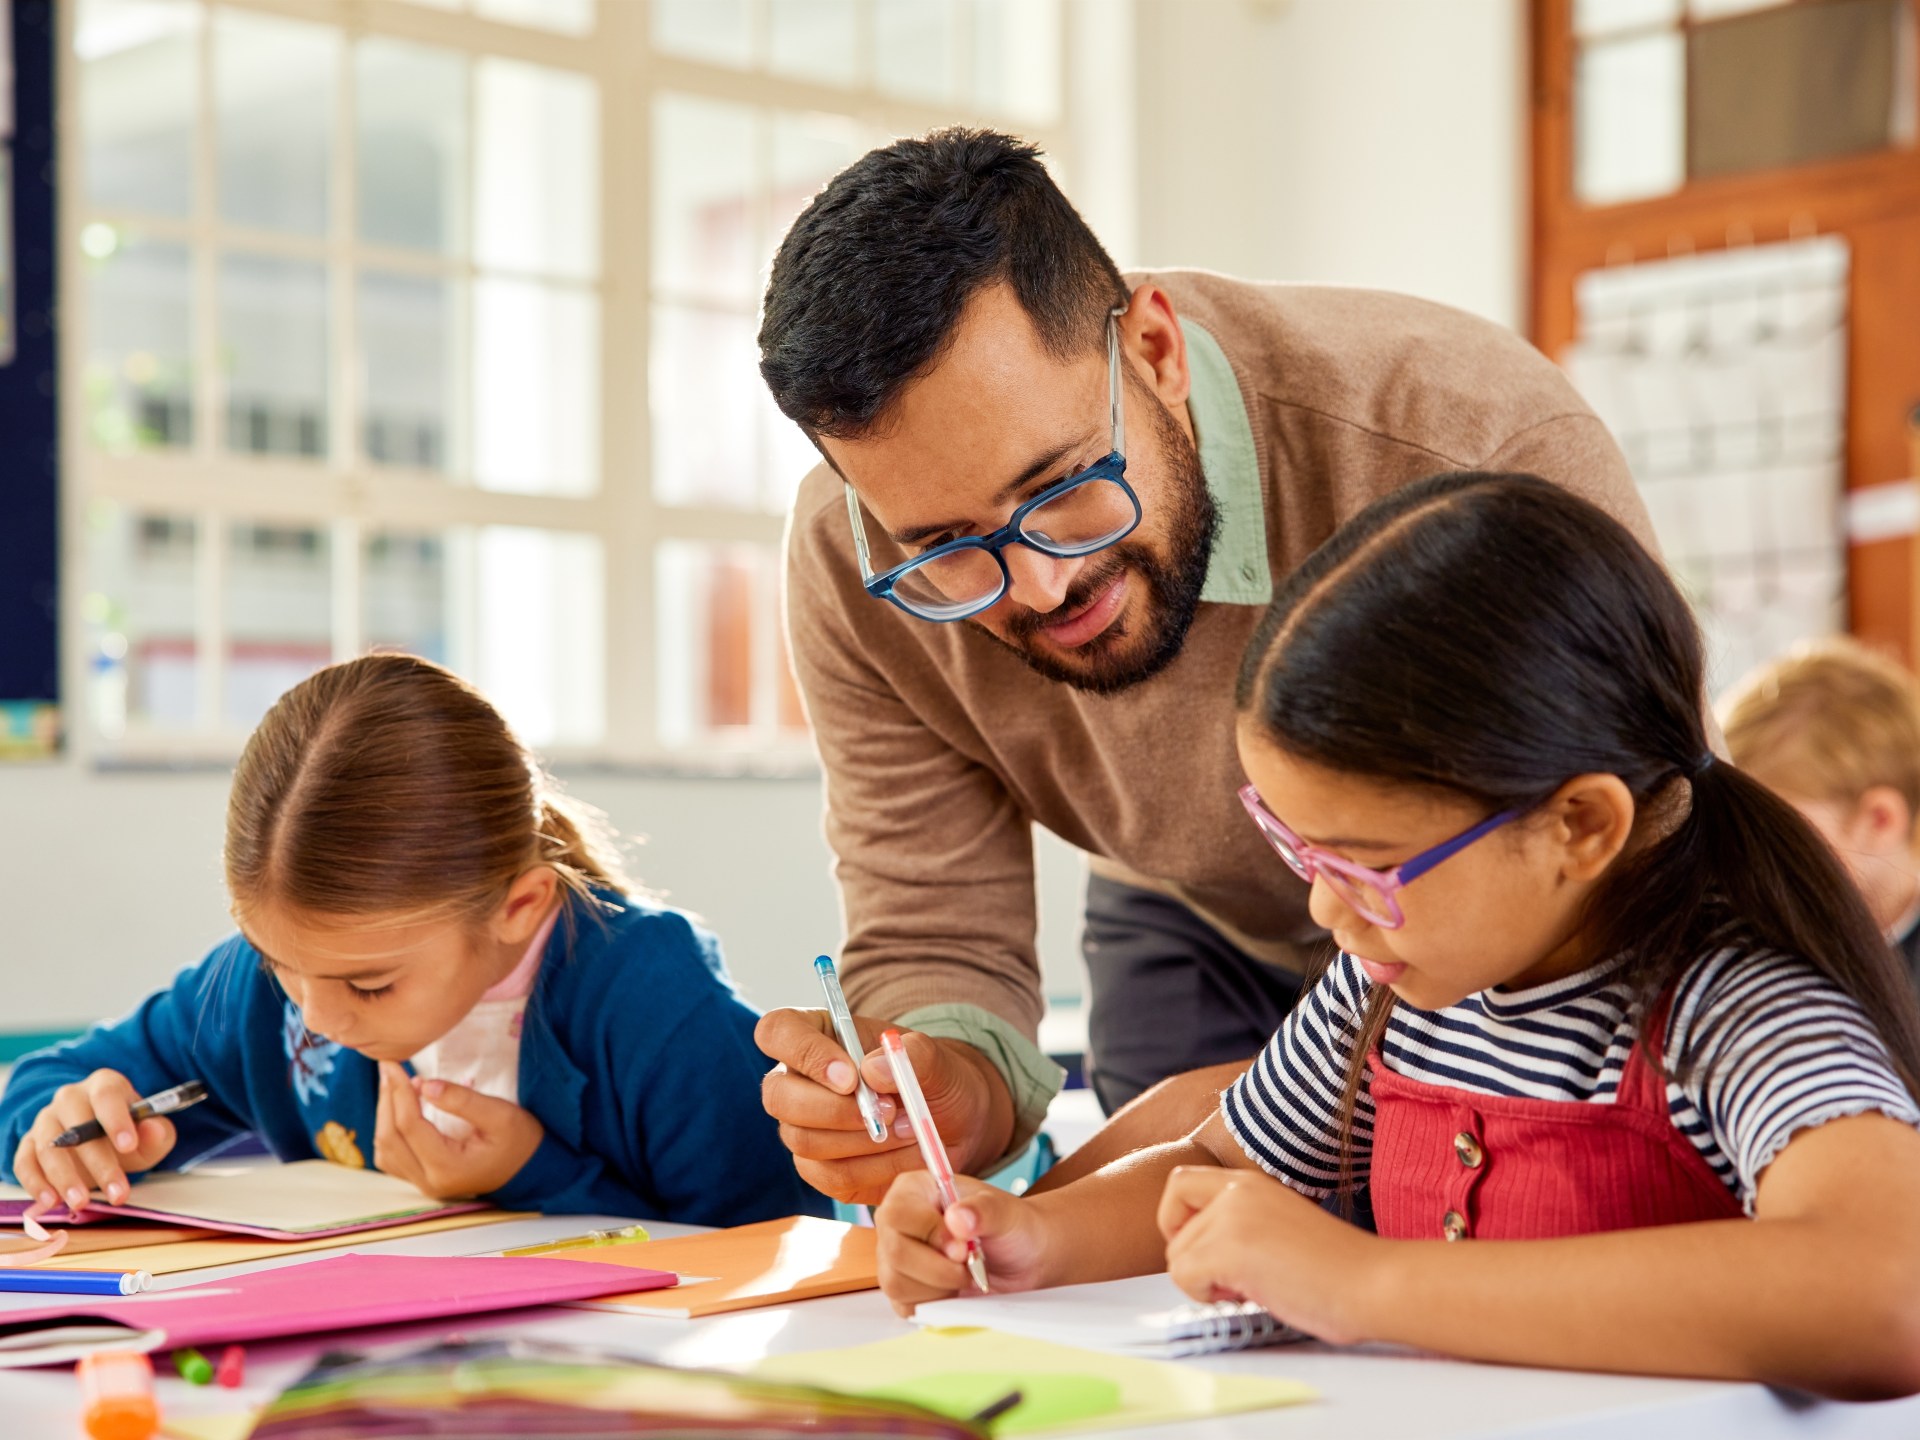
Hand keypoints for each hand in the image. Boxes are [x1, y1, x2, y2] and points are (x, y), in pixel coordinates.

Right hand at [12, 1069, 177, 1216]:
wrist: (103, 1140)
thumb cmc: (129, 1134)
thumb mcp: (152, 1135)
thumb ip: (157, 1132)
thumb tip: (152, 1129)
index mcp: (104, 1085)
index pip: (107, 1095)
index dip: (116, 1120)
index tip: (129, 1146)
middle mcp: (70, 1098)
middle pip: (78, 1126)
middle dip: (99, 1163)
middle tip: (116, 1193)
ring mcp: (46, 1120)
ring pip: (49, 1147)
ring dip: (65, 1178)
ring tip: (82, 1203)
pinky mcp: (28, 1143)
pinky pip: (25, 1162)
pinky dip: (36, 1183)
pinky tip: (52, 1201)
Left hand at [373, 1064, 543, 1198]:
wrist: (532, 1168)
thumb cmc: (520, 1140)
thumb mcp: (500, 1114)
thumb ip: (462, 1100)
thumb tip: (425, 1085)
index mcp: (448, 1167)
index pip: (410, 1126)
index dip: (398, 1092)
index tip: (393, 1064)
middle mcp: (430, 1181)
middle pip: (390, 1139)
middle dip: (387, 1100)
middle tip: (389, 1068)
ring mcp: (424, 1184)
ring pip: (385, 1150)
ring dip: (384, 1115)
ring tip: (392, 1085)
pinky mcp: (423, 1179)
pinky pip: (392, 1157)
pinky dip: (389, 1130)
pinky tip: (397, 1108)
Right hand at [756, 1009, 1013, 1205]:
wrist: (952, 1123)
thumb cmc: (934, 1079)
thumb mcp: (937, 1059)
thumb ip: (912, 1054)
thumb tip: (873, 1070)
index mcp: (817, 1035)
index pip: (777, 1031)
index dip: (804, 1053)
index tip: (850, 1077)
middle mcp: (797, 1081)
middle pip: (779, 1096)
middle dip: (836, 1110)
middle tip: (889, 1110)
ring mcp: (802, 1128)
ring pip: (804, 1141)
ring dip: (863, 1140)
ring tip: (911, 1129)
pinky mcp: (819, 1169)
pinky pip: (830, 1176)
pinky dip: (875, 1169)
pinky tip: (907, 1154)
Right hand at [876, 1169, 1051, 1315]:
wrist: (1023, 1258)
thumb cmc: (1011, 1227)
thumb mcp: (1006, 1213)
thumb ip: (984, 1211)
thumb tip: (957, 1218)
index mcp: (914, 1190)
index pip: (897, 1213)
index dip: (929, 1233)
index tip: (962, 1246)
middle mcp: (898, 1223)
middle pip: (895, 1253)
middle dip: (938, 1267)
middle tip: (968, 1264)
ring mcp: (895, 1257)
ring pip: (896, 1283)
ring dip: (939, 1286)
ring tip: (964, 1273)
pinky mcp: (903, 1289)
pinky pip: (904, 1305)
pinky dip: (935, 1303)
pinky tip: (954, 1288)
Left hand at [1158, 1165, 1381, 1345]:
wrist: (1372, 1283)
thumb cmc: (1338, 1268)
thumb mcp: (1279, 1225)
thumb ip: (1240, 1224)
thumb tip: (1198, 1249)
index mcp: (1250, 1182)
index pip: (1179, 1183)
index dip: (1176, 1219)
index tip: (1203, 1249)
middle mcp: (1236, 1190)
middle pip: (1172, 1225)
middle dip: (1192, 1259)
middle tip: (1232, 1278)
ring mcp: (1231, 1217)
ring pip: (1176, 1256)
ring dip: (1204, 1281)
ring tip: (1251, 1286)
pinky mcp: (1230, 1249)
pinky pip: (1184, 1277)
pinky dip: (1205, 1296)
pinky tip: (1246, 1295)